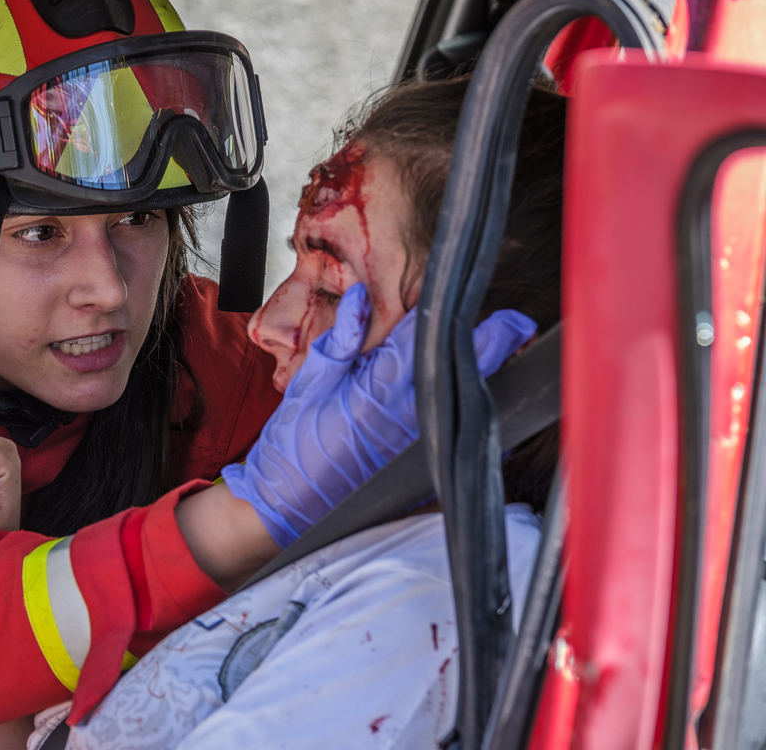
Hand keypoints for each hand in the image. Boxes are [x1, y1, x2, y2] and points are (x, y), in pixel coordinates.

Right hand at [222, 282, 536, 546]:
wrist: (286, 506)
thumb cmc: (293, 445)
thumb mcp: (307, 383)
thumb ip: (339, 339)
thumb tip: (360, 296)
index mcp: (374, 391)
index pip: (428, 343)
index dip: (460, 320)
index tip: (485, 304)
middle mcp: (405, 420)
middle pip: (464, 371)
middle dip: (495, 344)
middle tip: (514, 325)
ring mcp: (421, 448)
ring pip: (473, 404)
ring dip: (492, 377)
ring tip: (503, 356)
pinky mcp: (427, 473)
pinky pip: (468, 441)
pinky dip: (481, 418)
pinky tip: (484, 402)